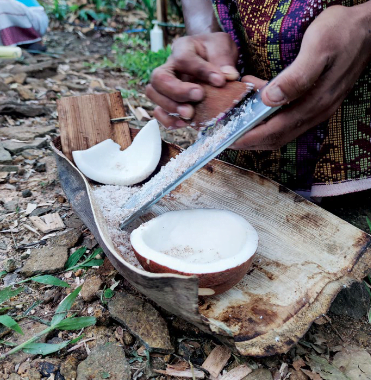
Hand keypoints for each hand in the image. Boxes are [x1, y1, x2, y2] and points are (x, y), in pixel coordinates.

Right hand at [146, 32, 238, 128]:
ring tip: (190, 114)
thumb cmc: (215, 51)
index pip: (184, 58)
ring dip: (170, 107)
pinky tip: (184, 123)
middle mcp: (169, 66)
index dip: (201, 70)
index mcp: (183, 48)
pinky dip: (168, 120)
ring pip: (153, 94)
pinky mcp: (168, 101)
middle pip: (159, 78)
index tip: (220, 81)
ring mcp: (165, 85)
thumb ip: (224, 59)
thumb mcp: (223, 47)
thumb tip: (229, 76)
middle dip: (177, 91)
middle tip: (198, 97)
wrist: (211, 58)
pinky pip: (158, 112)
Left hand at [231, 5, 370, 149]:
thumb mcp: (317, 48)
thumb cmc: (342, 33)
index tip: (228, 139)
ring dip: (256, 132)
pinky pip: (286, 121)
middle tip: (225, 136)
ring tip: (236, 122)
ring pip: (280, 132)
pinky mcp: (315, 103)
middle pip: (275, 138)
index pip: (274, 131)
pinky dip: (267, 120)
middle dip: (248, 140)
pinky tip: (256, 107)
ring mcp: (316, 110)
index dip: (249, 137)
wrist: (368, 29)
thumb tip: (269, 100)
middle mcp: (314, 112)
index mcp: (313, 103)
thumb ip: (295, 77)